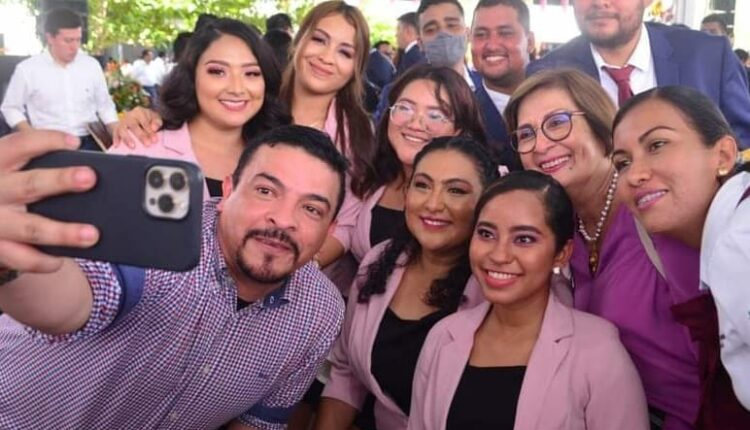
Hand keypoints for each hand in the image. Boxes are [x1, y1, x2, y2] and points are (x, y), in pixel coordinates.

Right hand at [0, 131, 98, 272]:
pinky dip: (42, 261)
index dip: (46, 140)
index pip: (18, 145)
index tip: (74, 142)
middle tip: (90, 178)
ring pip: (30, 227)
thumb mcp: (6, 173)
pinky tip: (60, 260)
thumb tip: (84, 175)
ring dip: (62, 232)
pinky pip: (21, 258)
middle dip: (60, 181)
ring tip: (91, 234)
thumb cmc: (3, 190)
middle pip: (29, 185)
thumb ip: (34, 168)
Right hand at [111, 107, 161, 147]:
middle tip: (147, 144)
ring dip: (127, 138)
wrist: (135, 116)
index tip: (154, 140)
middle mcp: (129, 116)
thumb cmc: (147, 118)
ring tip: (133, 146)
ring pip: (122, 129)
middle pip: (133, 125)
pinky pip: (115, 133)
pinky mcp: (116, 128)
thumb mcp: (154, 117)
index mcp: (139, 112)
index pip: (144, 121)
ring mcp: (122, 122)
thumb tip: (154, 128)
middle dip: (141, 135)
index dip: (150, 130)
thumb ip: (156, 122)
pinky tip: (117, 145)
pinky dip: (116, 139)